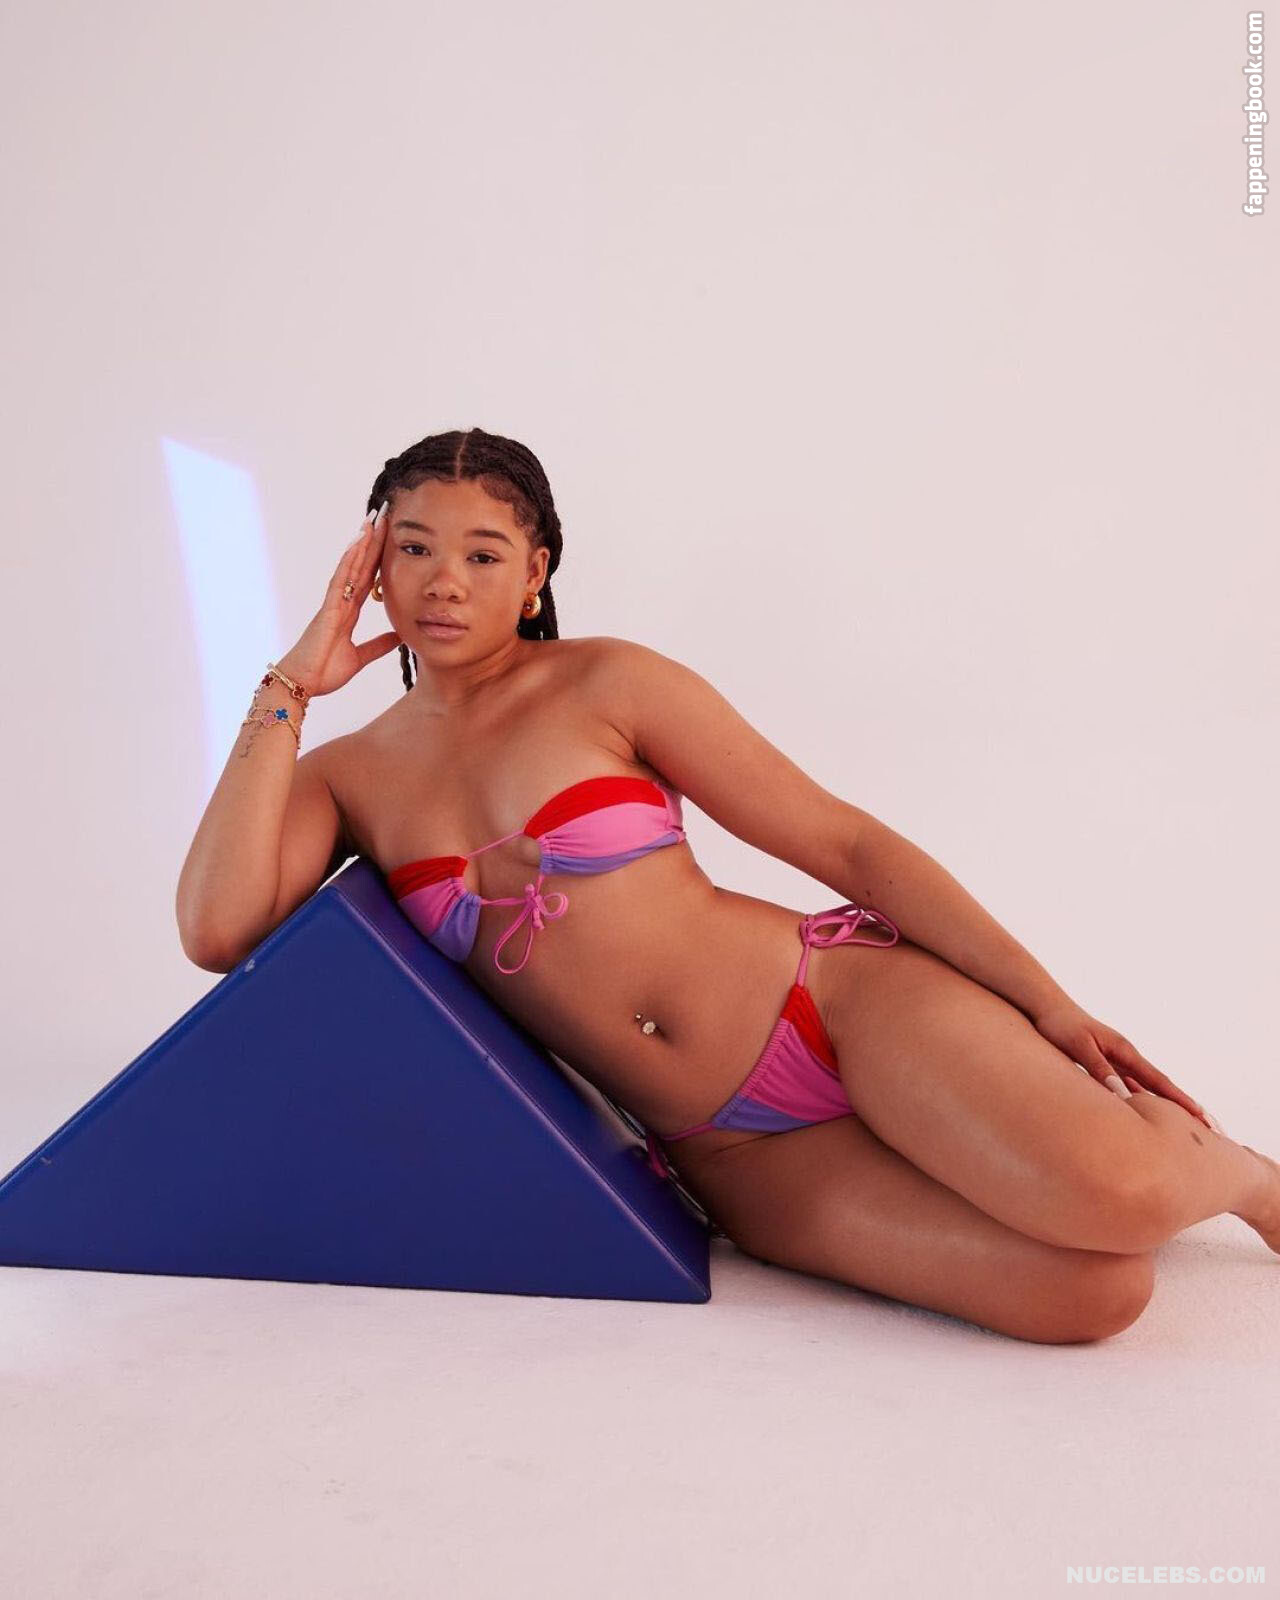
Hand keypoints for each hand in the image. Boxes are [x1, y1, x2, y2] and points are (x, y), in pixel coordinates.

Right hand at [278, 502, 400, 697]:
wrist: (303, 685)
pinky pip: (340, 580)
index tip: (390, 538)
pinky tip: (358, 543)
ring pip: (350, 566)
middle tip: (383, 515)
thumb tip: (399, 636)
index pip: (368, 579)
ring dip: (362, 542)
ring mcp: (333, 603)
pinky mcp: (328, 609)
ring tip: (373, 519)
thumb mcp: (360, 657)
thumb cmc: (324, 672)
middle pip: (360, 565)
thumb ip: (378, 645)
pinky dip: (349, 560)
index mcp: (348, 612)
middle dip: (372, 541)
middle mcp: (341, 602)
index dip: (379, 558)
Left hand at [1030, 997, 1217, 1132]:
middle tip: (1208, 1127)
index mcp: (1124, 1051)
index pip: (1158, 1081)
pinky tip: (1142, 1110)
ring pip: (1145, 1087)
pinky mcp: (1102, 1062)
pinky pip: (1127, 1085)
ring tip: (1182, 1124)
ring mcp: (1115, 1059)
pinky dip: (1140, 1099)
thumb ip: (1100, 1070)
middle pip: (1159, 1085)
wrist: (1046, 1007)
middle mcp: (1124, 1056)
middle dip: (1183, 1106)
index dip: (1180, 1101)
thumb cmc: (1060, 1026)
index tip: (1202, 1117)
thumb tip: (1122, 1095)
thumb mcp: (1080, 1048)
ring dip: (1163, 1104)